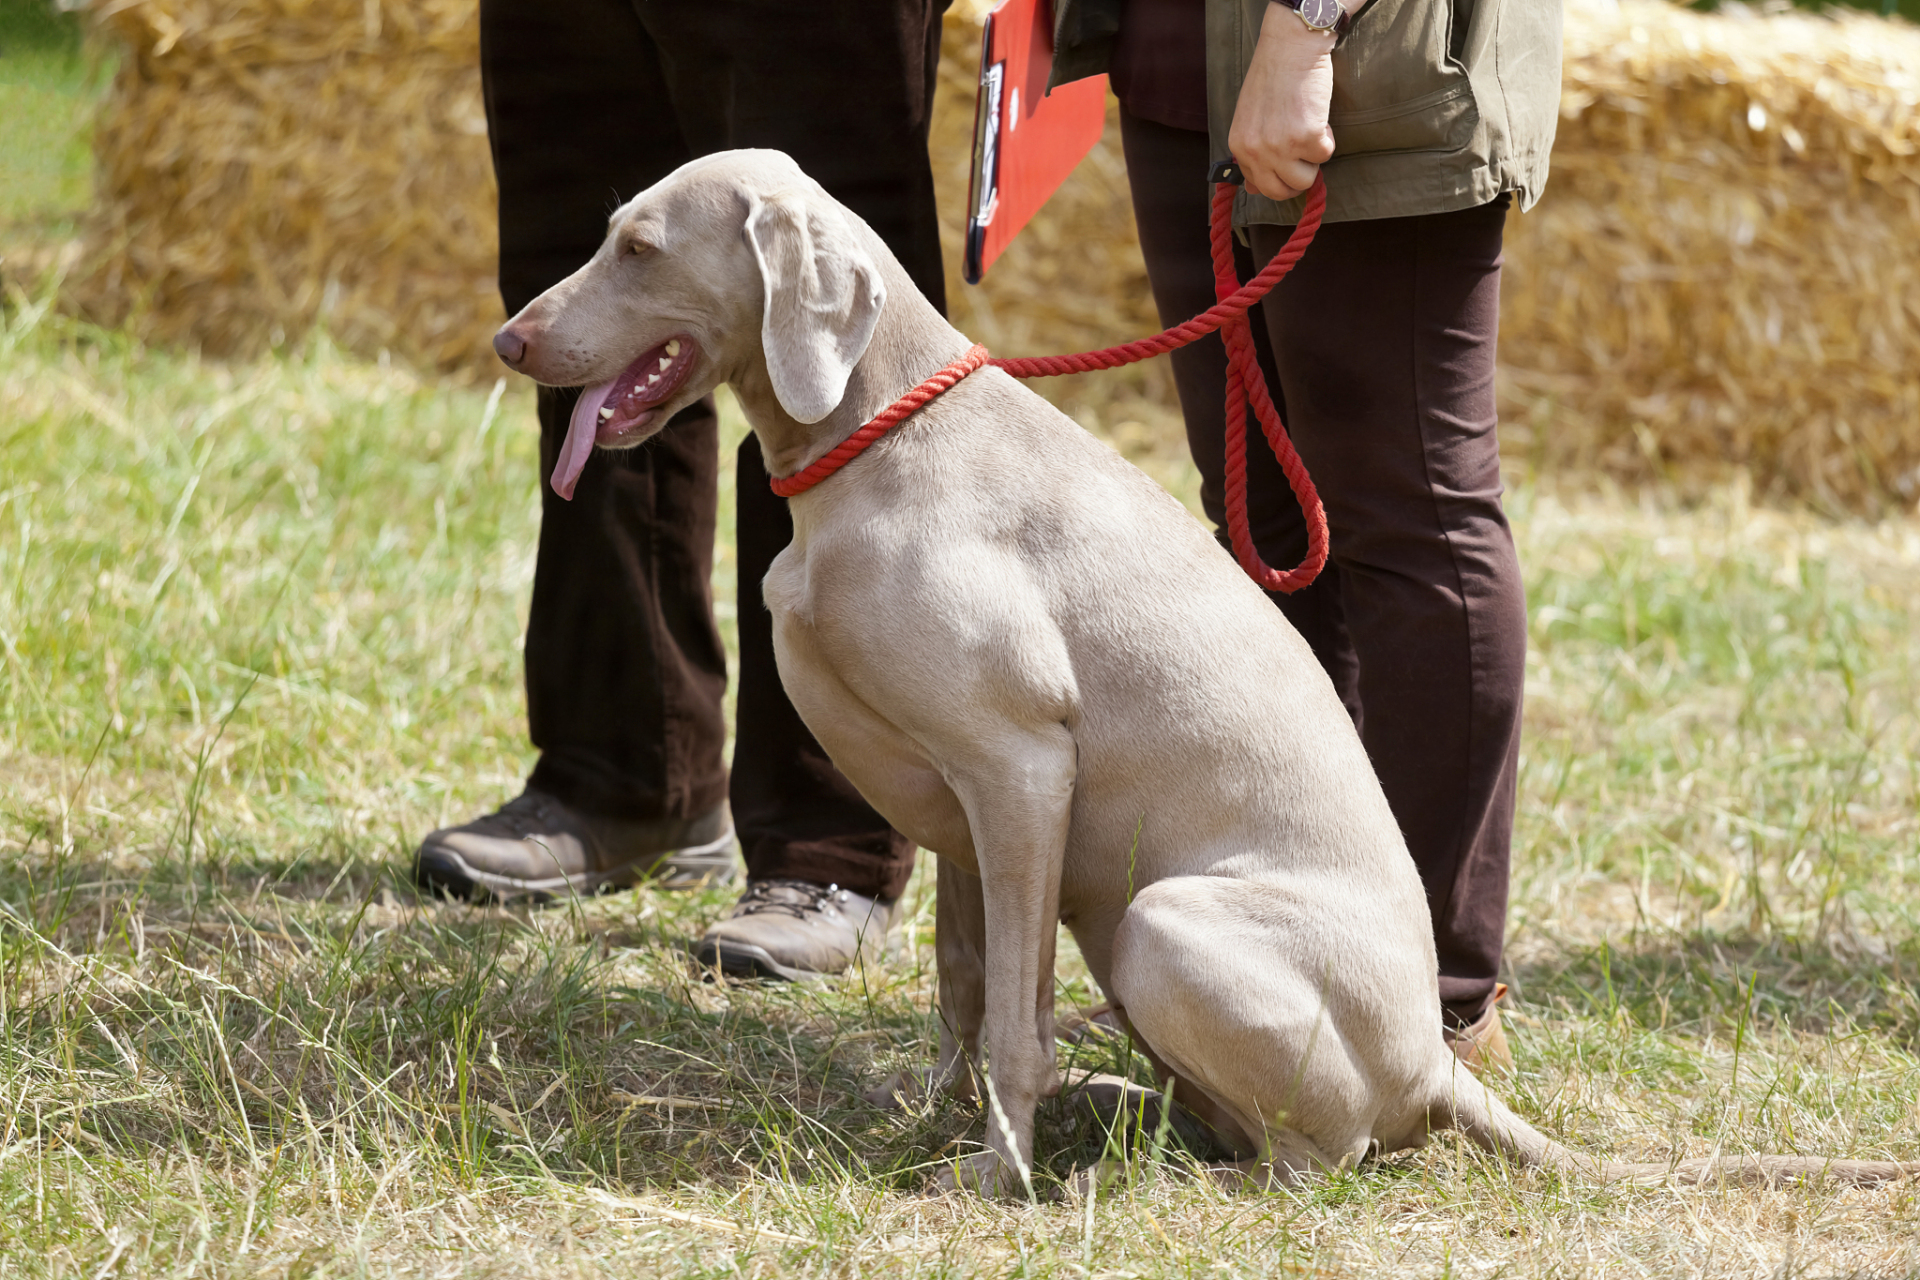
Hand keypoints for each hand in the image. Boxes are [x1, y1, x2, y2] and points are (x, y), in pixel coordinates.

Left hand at [1227, 4, 1336, 200]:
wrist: (1291, 47)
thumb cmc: (1273, 78)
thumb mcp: (1250, 119)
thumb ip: (1252, 153)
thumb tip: (1252, 190)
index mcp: (1239, 146)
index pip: (1258, 186)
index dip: (1279, 176)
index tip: (1288, 163)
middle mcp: (1256, 151)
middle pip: (1280, 192)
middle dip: (1297, 178)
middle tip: (1304, 156)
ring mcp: (1281, 146)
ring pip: (1305, 179)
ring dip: (1313, 158)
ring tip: (1308, 129)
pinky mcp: (1307, 137)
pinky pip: (1325, 155)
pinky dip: (1327, 138)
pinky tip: (1317, 115)